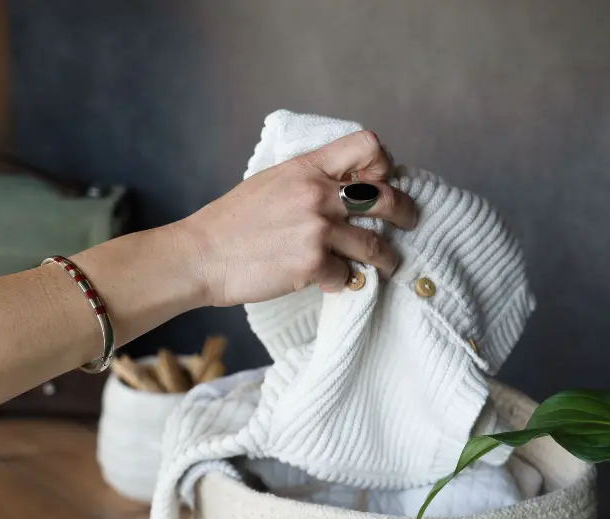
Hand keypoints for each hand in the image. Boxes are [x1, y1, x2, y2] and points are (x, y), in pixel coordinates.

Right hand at [181, 130, 417, 306]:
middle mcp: (317, 195)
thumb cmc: (231, 223)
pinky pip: (346, 275)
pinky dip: (343, 281)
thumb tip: (342, 187)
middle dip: (405, 212)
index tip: (383, 180)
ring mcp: (316, 231)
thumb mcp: (271, 182)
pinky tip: (332, 282)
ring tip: (388, 265)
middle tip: (408, 221)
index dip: (384, 162)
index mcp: (306, 168)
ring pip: (374, 245)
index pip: (367, 145)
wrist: (200, 255)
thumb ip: (308, 180)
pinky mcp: (312, 265)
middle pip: (385, 197)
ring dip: (386, 258)